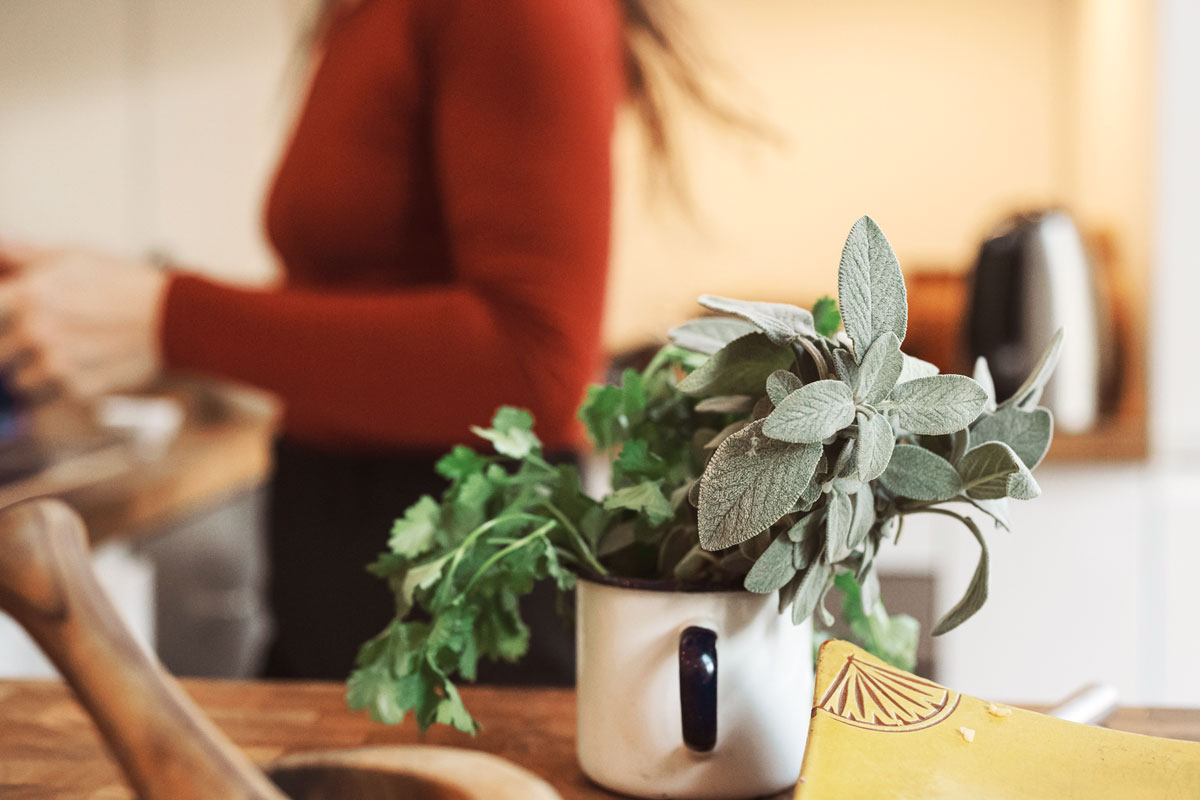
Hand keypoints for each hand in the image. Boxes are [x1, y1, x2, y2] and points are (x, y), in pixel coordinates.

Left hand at [0, 243, 167, 400]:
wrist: (173, 318)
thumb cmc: (127, 284)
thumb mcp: (76, 257)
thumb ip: (28, 256)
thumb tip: (1, 249)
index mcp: (29, 295)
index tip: (8, 327)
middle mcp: (36, 331)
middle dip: (13, 349)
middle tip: (40, 340)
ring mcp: (56, 363)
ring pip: (20, 380)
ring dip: (34, 372)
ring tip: (63, 355)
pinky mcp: (77, 388)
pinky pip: (53, 395)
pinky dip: (65, 386)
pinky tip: (86, 367)